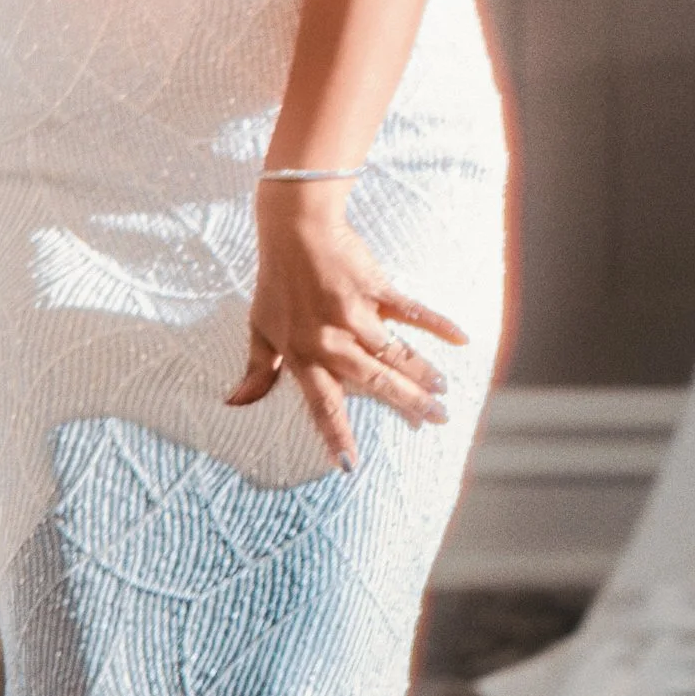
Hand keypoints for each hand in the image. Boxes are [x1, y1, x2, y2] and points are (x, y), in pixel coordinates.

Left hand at [227, 188, 462, 469]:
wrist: (294, 229)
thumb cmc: (276, 280)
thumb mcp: (259, 328)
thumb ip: (256, 370)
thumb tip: (235, 402)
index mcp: (302, 355)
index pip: (322, 405)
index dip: (335, 435)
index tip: (351, 466)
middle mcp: (330, 341)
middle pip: (373, 382)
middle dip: (406, 404)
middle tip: (434, 421)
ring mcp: (354, 315)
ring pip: (395, 353)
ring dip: (422, 374)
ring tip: (444, 392)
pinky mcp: (374, 288)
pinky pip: (410, 310)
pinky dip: (436, 324)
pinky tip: (460, 339)